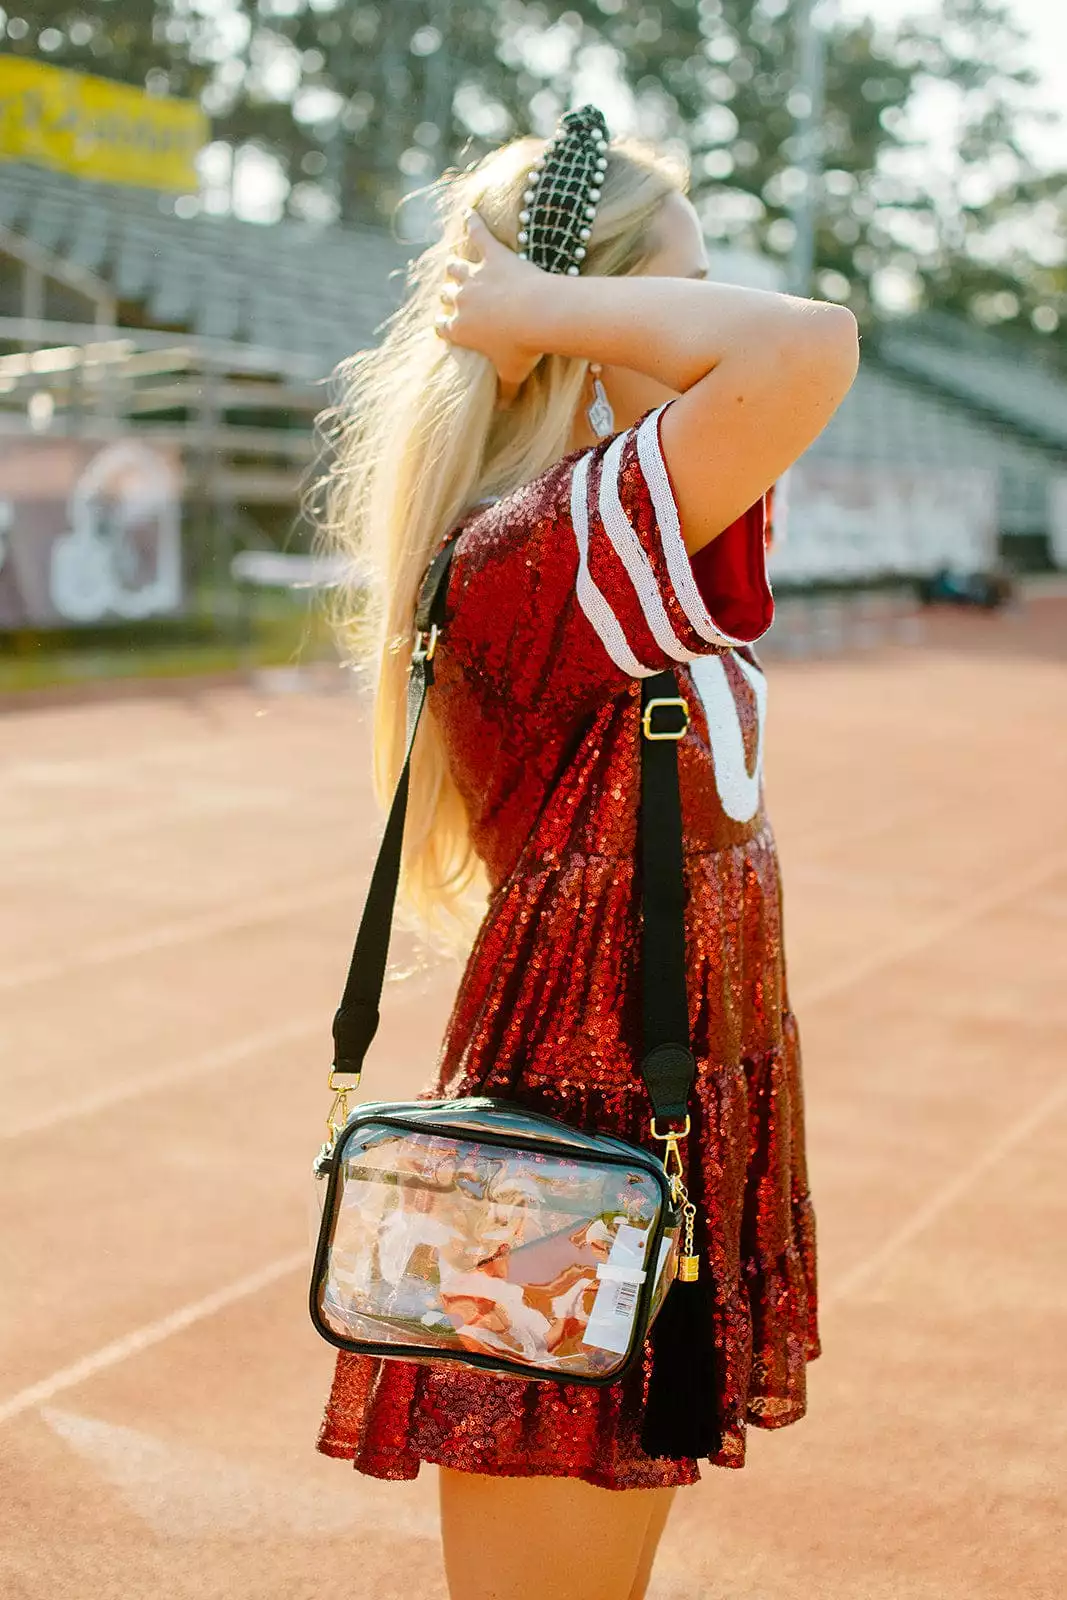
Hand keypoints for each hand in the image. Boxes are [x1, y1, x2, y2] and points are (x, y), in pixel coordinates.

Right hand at [435, 212, 545, 388]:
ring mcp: (475, 276)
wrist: (539, 315)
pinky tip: (470, 213)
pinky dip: (473, 222)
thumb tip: (504, 412)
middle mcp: (461, 302)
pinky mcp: (492, 255)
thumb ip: (505, 392)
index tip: (446, 324)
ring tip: (454, 264)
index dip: (444, 325)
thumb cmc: (524, 349)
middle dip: (449, 295)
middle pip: (446, 295)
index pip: (442, 327)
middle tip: (454, 294)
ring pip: (454, 267)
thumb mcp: (513, 376)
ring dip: (454, 266)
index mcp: (460, 330)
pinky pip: (478, 234)